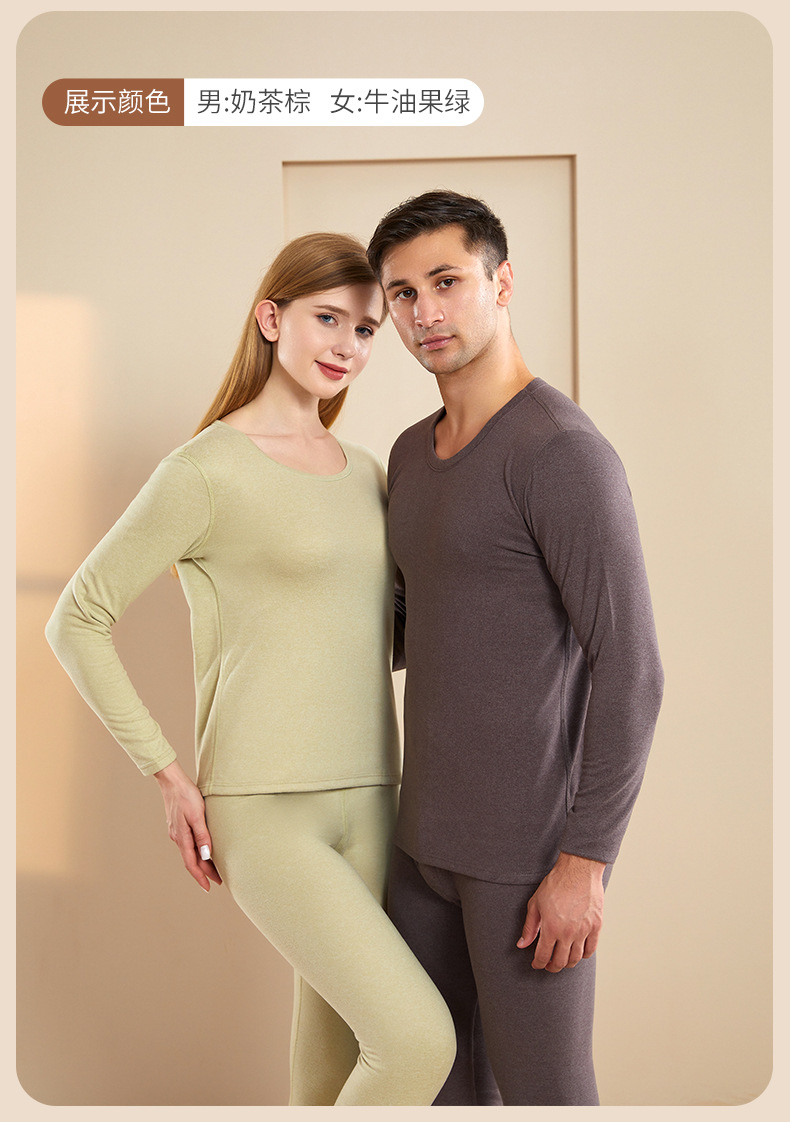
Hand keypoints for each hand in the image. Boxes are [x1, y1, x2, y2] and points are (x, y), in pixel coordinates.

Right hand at [154, 760, 221, 892]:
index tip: (209, 888)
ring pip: (189, 852)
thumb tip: (206, 855)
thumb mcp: (197, 814)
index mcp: (182, 837)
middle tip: (218, 880)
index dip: (200, 877)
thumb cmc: (186, 795)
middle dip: (204, 872)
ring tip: (214, 868)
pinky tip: (203, 849)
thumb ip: (202, 835)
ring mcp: (176, 831)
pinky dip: (197, 851)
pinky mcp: (178, 825)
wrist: (172, 781)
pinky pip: (188, 844)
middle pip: (191, 860)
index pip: (191, 864)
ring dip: (201, 862)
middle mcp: (177, 837)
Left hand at [517, 852, 604, 971]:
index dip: (538, 964)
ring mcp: (584, 931)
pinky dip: (583, 955)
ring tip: (562, 959)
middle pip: (560, 962)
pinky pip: (591, 949)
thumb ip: (529, 927)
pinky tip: (577, 951)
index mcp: (551, 927)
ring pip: (576, 959)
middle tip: (548, 965)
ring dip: (567, 963)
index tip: (537, 964)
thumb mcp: (536, 903)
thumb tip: (522, 945)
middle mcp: (568, 933)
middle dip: (552, 967)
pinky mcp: (596, 926)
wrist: (578, 870)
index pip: (543, 956)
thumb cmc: (556, 884)